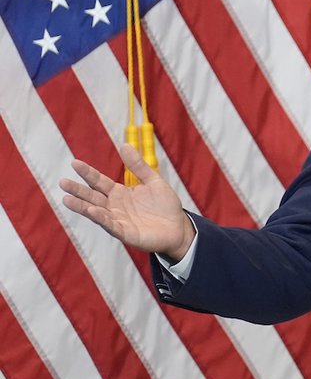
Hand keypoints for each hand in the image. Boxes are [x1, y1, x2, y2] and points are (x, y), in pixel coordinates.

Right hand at [60, 143, 195, 261]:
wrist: (179, 228)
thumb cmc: (165, 205)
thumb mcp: (153, 181)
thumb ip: (139, 166)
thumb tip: (124, 145)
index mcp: (119, 193)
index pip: (99, 182)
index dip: (88, 173)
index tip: (75, 163)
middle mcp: (115, 207)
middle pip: (92, 196)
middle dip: (78, 190)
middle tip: (62, 182)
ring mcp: (118, 220)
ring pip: (96, 212)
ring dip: (82, 206)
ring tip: (67, 198)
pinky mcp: (126, 233)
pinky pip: (111, 225)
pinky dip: (101, 218)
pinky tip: (92, 210)